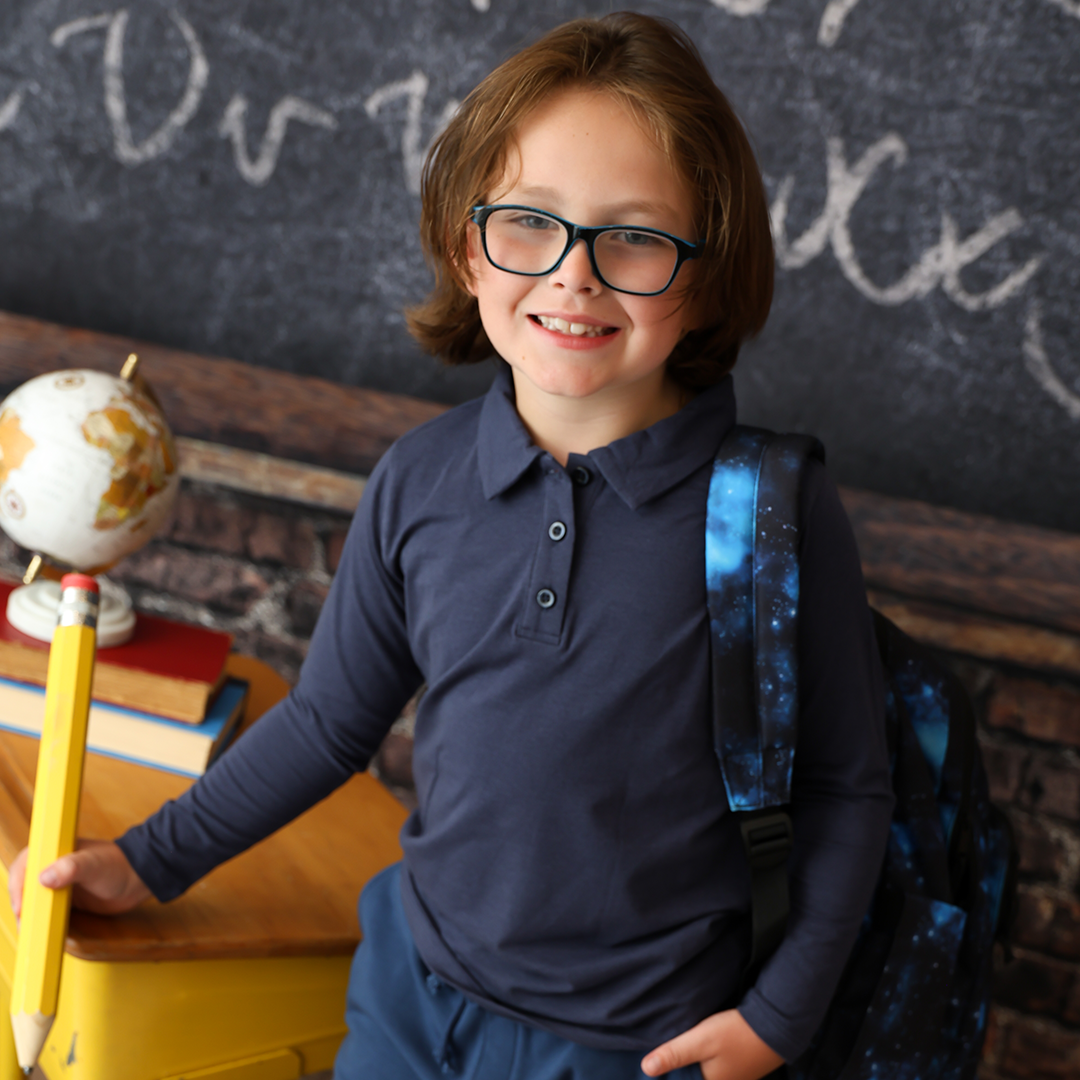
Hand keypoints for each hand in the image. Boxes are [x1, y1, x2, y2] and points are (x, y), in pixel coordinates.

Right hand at [8, 838, 150, 918]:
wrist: (140, 879)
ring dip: (29, 914)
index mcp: (57, 850)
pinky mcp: (66, 899)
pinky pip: (46, 910)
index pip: (26, 864)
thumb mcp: (95, 865)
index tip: (21, 905)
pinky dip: (40, 920)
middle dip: (21, 902)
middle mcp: (54, 866)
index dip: (18, 884)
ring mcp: (59, 883)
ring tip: (30, 930)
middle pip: (25, 883)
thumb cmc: (120, 865)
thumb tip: (44, 878)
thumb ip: (72, 868)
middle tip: (24, 922)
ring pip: (33, 898)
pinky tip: (40, 931)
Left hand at [641, 1008, 784, 1079]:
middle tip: (661, 1057)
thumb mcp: (701, 1040)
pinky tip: (698, 1050)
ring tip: (675, 1053)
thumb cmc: (736, 1033)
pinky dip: (704, 1061)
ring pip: (704, 1074)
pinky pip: (714, 1069)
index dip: (667, 1076)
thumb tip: (645, 1069)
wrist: (776, 1025)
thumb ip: (674, 1054)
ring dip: (691, 1065)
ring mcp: (733, 1078)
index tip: (652, 1069)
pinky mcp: (739, 1068)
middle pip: (693, 1078)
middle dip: (679, 1070)